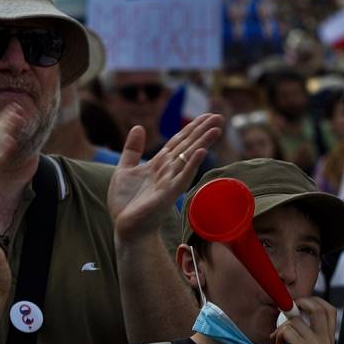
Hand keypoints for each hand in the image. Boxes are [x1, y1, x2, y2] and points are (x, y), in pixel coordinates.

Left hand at [107, 113, 222, 242]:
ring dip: (202, 143)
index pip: (178, 141)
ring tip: (216, 130)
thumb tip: (139, 127)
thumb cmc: (126, 204)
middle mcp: (167, 171)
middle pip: (187, 146)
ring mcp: (169, 183)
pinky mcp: (167, 195)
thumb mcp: (124, 170)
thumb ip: (132, 150)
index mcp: (159, 164)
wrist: (126, 229)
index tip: (207, 115)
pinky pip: (181, 178)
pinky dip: (190, 165)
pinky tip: (200, 152)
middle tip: (219, 117)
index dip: (192, 127)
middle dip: (202, 131)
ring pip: (187, 159)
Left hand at [271, 296, 335, 343]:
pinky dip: (278, 334)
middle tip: (287, 311)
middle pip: (317, 308)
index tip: (299, 306)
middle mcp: (325, 342)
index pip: (329, 310)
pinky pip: (287, 329)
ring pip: (295, 319)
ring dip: (282, 326)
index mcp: (329, 341)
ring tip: (278, 338)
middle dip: (299, 303)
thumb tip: (293, 311)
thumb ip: (307, 334)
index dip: (314, 301)